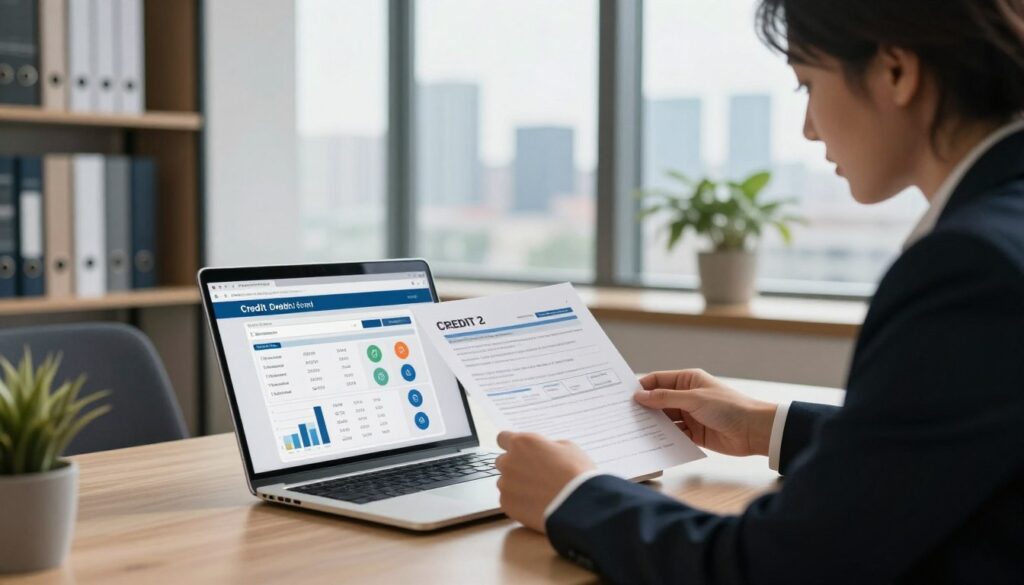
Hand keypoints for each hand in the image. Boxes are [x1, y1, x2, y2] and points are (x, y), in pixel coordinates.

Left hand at [494, 432, 595, 532]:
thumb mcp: (567, 448)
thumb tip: (542, 452)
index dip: (513, 445)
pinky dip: (519, 502)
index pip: (503, 438)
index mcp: (522, 443)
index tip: (519, 451)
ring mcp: (505, 484)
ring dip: (517, 485)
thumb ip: (546, 447)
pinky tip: (536, 504)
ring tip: (539, 492)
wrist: (579, 505)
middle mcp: (508, 461)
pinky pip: (509, 500)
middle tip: (534, 474)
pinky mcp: (507, 504)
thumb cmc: (576, 473)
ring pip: (506, 482)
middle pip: (503, 461)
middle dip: (515, 466)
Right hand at [634, 369, 777, 456]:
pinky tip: (651, 442)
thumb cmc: (728, 407)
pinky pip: (674, 435)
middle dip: (644, 408)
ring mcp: (690, 416)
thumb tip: (640, 396)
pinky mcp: (694, 434)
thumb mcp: (694, 399)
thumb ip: (665, 398)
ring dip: (653, 424)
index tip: (624, 397)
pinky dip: (664, 438)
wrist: (754, 431)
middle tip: (624, 416)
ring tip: (633, 430)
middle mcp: (687, 396)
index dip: (642, 387)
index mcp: (688, 380)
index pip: (658, 380)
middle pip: (658, 401)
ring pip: (664, 419)